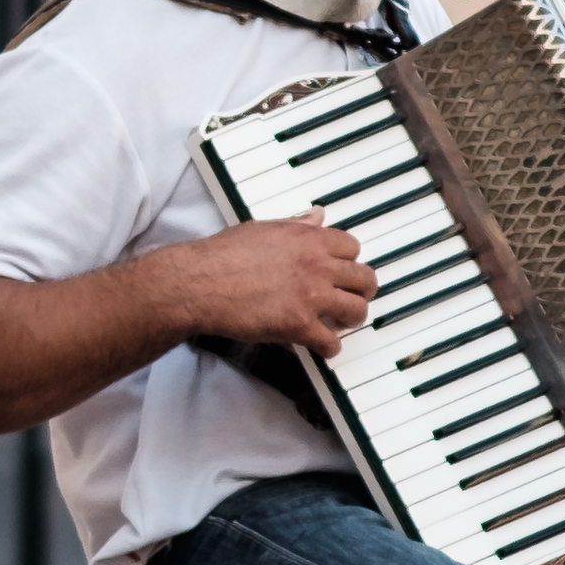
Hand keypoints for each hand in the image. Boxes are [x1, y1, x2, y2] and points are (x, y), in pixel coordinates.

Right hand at [185, 213, 376, 357]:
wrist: (199, 283)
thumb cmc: (221, 256)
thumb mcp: (262, 228)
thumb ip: (296, 225)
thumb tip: (316, 216)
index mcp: (307, 238)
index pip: (352, 247)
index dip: (350, 260)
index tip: (344, 269)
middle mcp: (316, 264)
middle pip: (364, 278)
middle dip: (361, 290)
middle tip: (353, 297)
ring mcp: (310, 296)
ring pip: (356, 310)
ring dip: (351, 318)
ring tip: (341, 322)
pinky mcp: (299, 325)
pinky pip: (331, 342)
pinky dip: (330, 348)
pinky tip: (322, 347)